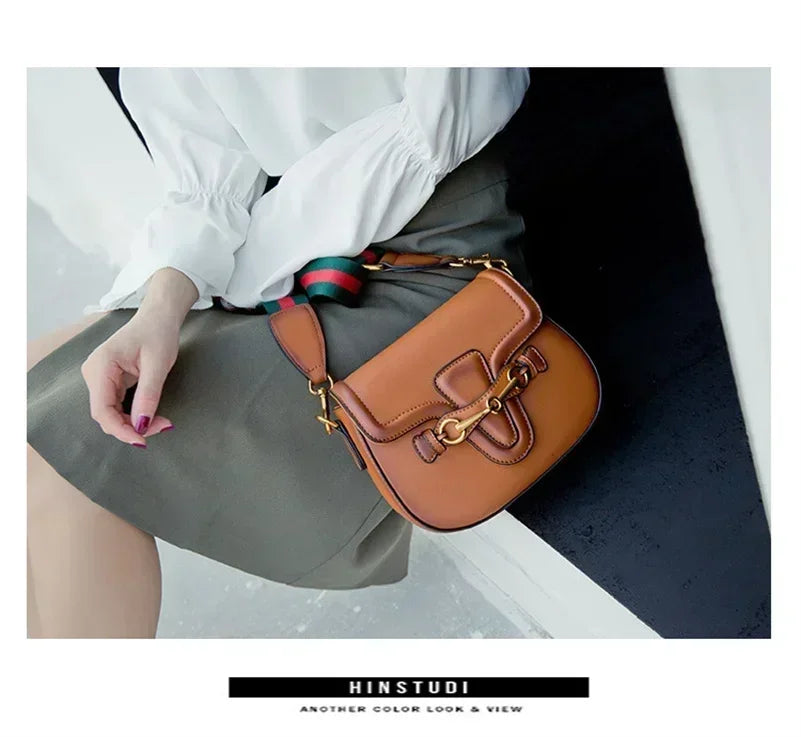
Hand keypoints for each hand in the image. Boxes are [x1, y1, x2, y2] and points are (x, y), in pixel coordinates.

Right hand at [81, 268, 198, 446]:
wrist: (158, 317)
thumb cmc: (158, 333)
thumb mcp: (158, 365)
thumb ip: (148, 395)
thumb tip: (141, 425)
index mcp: (101, 365)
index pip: (102, 409)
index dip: (120, 429)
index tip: (142, 440)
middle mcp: (94, 373)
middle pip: (105, 414)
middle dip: (131, 427)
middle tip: (163, 427)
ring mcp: (99, 377)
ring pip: (111, 412)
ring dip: (134, 423)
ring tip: (162, 422)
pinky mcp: (108, 381)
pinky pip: (117, 405)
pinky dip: (133, 414)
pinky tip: (151, 416)